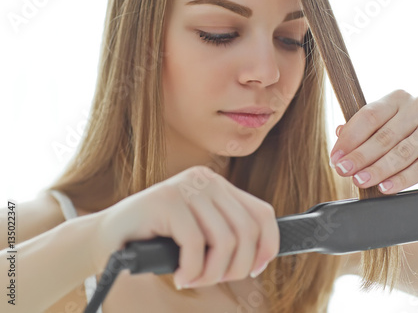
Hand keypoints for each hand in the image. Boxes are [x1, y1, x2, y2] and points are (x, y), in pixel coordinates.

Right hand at [94, 166, 278, 288]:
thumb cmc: (157, 241)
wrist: (106, 238)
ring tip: (193, 279)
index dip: (268, 245)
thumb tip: (261, 257)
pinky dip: (192, 270)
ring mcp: (186, 187)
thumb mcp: (201, 234)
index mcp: (218, 186)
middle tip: (214, 280)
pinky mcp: (166, 200)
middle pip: (248, 230)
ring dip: (212, 273)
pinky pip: (195, 245)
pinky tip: (180, 275)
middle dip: (237, 267)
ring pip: (225, 240)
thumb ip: (226, 235)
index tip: (255, 269)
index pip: (263, 213)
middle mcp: (206, 180)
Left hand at [329, 89, 417, 196]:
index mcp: (399, 98)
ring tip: (360, 181)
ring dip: (378, 169)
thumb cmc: (411, 146)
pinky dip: (401, 179)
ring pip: (402, 152)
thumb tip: (338, 131)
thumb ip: (364, 133)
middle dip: (360, 156)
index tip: (335, 158)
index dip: (349, 138)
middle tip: (343, 172)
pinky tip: (385, 188)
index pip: (369, 116)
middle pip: (384, 135)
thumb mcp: (386, 137)